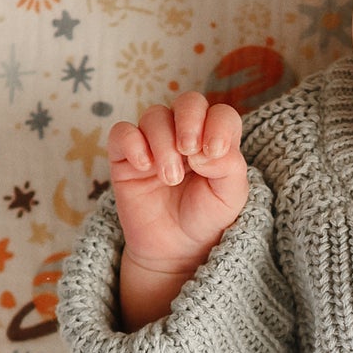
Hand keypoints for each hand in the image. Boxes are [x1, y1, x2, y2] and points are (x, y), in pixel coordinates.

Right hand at [108, 94, 247, 327]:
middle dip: (189, 121)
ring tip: (170, 178)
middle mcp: (185, 135)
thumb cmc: (206, 218)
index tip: (214, 152)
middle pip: (188, 102)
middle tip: (190, 153)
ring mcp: (154, 143)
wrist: (176, 250)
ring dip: (164, 144)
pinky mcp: (126, 157)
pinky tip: (144, 167)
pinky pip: (122, 132)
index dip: (218, 124)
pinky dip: (133, 143)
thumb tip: (205, 148)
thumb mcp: (230, 196)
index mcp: (214, 139)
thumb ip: (229, 166)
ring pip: (155, 116)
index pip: (220, 113)